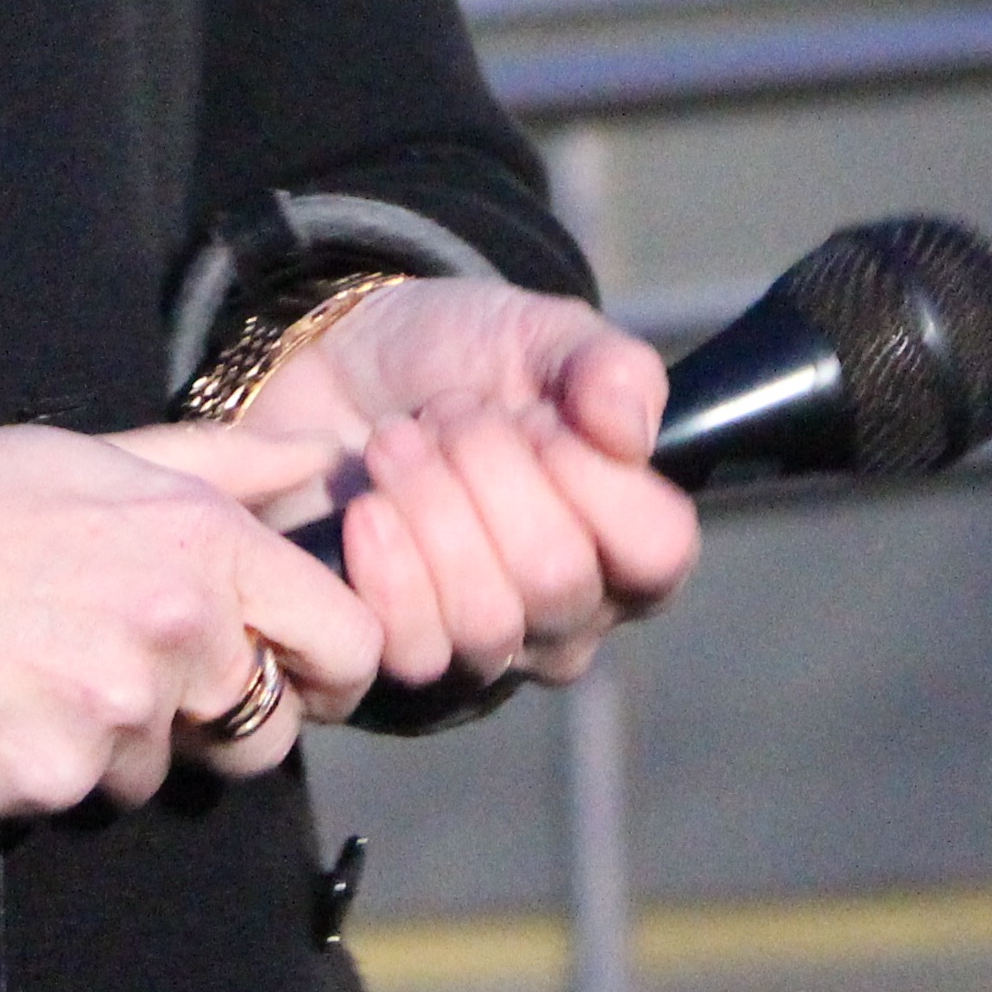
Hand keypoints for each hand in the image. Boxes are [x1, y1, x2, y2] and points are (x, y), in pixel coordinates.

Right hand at [0, 424, 383, 819]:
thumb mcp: (91, 454)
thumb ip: (222, 463)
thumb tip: (321, 459)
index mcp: (198, 540)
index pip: (347, 639)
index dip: (329, 667)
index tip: (293, 674)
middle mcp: (174, 627)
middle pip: (266, 730)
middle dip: (215, 720)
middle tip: (135, 677)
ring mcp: (113, 713)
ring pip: (165, 770)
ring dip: (118, 742)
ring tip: (37, 671)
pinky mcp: (50, 781)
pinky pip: (83, 795)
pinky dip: (47, 765)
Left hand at [237, 279, 698, 688]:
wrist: (332, 367)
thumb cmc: (454, 358)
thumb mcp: (537, 333)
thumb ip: (606, 367)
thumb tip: (629, 430)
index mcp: (628, 539)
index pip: (659, 550)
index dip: (594, 476)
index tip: (541, 416)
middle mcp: (572, 612)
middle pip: (558, 577)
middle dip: (489, 469)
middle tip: (448, 414)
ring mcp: (491, 648)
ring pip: (486, 617)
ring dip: (429, 504)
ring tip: (396, 442)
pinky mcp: (406, 658)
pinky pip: (415, 647)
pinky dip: (384, 559)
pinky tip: (366, 506)